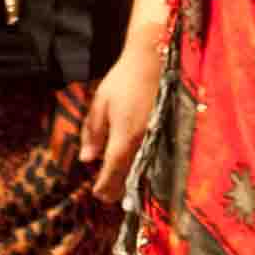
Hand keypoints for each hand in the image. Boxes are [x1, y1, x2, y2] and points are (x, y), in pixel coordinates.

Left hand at [81, 39, 158, 202]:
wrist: (155, 61)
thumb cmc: (123, 80)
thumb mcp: (100, 105)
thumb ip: (92, 134)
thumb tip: (86, 159)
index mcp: (124, 138)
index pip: (111, 174)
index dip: (102, 188)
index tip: (96, 194)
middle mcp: (144, 144)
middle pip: (130, 180)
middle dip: (116, 190)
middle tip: (105, 194)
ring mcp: (159, 141)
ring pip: (144, 173)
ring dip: (131, 181)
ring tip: (119, 184)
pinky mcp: (169, 135)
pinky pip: (155, 160)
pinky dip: (144, 169)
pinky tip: (138, 169)